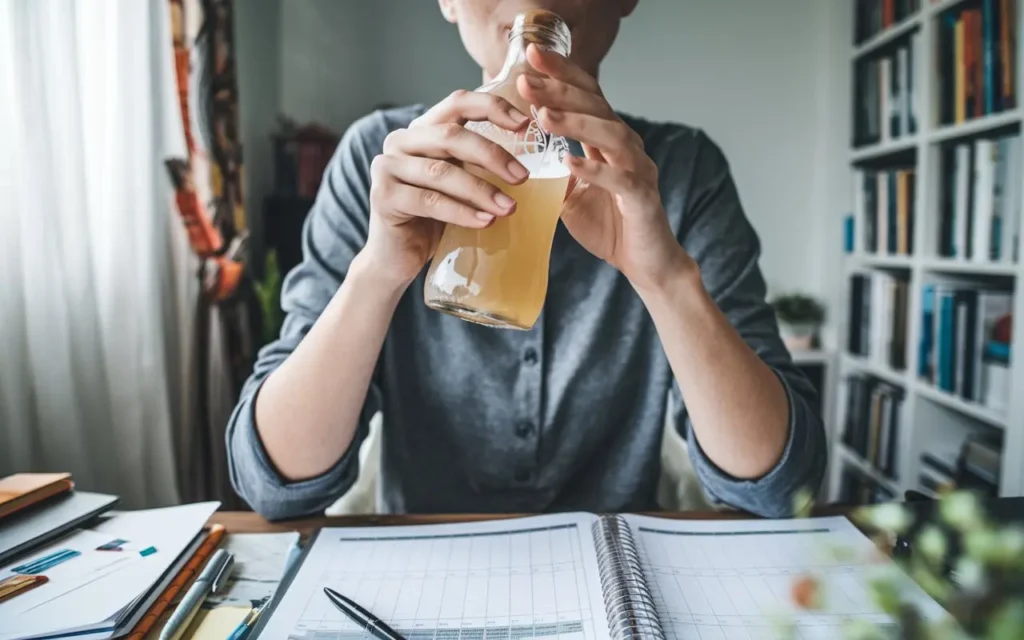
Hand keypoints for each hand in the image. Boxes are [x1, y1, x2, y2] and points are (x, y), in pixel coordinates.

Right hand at [365, 90, 530, 286]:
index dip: (491, 107)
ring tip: (509, 208)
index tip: (524, 124)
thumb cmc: (437, 221)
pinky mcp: (383, 196)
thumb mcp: (466, 188)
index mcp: (423, 130)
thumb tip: (561, 174)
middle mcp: (401, 141)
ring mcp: (387, 167)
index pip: (457, 104)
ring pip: (441, 171)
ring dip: (480, 190)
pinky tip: (485, 222)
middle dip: (492, 155)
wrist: (397, 258)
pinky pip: (429, 201)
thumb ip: (492, 172)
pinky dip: (461, 212)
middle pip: (451, 135)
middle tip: (522, 177)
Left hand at [517, 45, 696, 291]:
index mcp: (609, 142)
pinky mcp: (642, 198)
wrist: (646, 264)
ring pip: (610, 135)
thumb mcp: (571, 197)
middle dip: (560, 89)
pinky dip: (593, 170)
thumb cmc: (611, 227)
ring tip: (543, 114)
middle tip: (527, 78)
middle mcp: (627, 148)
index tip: (532, 56)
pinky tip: (568, 162)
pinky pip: (619, 179)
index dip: (562, 73)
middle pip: (596, 106)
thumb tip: (513, 165)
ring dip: (575, 122)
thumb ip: (551, 176)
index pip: (587, 96)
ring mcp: (638, 170)